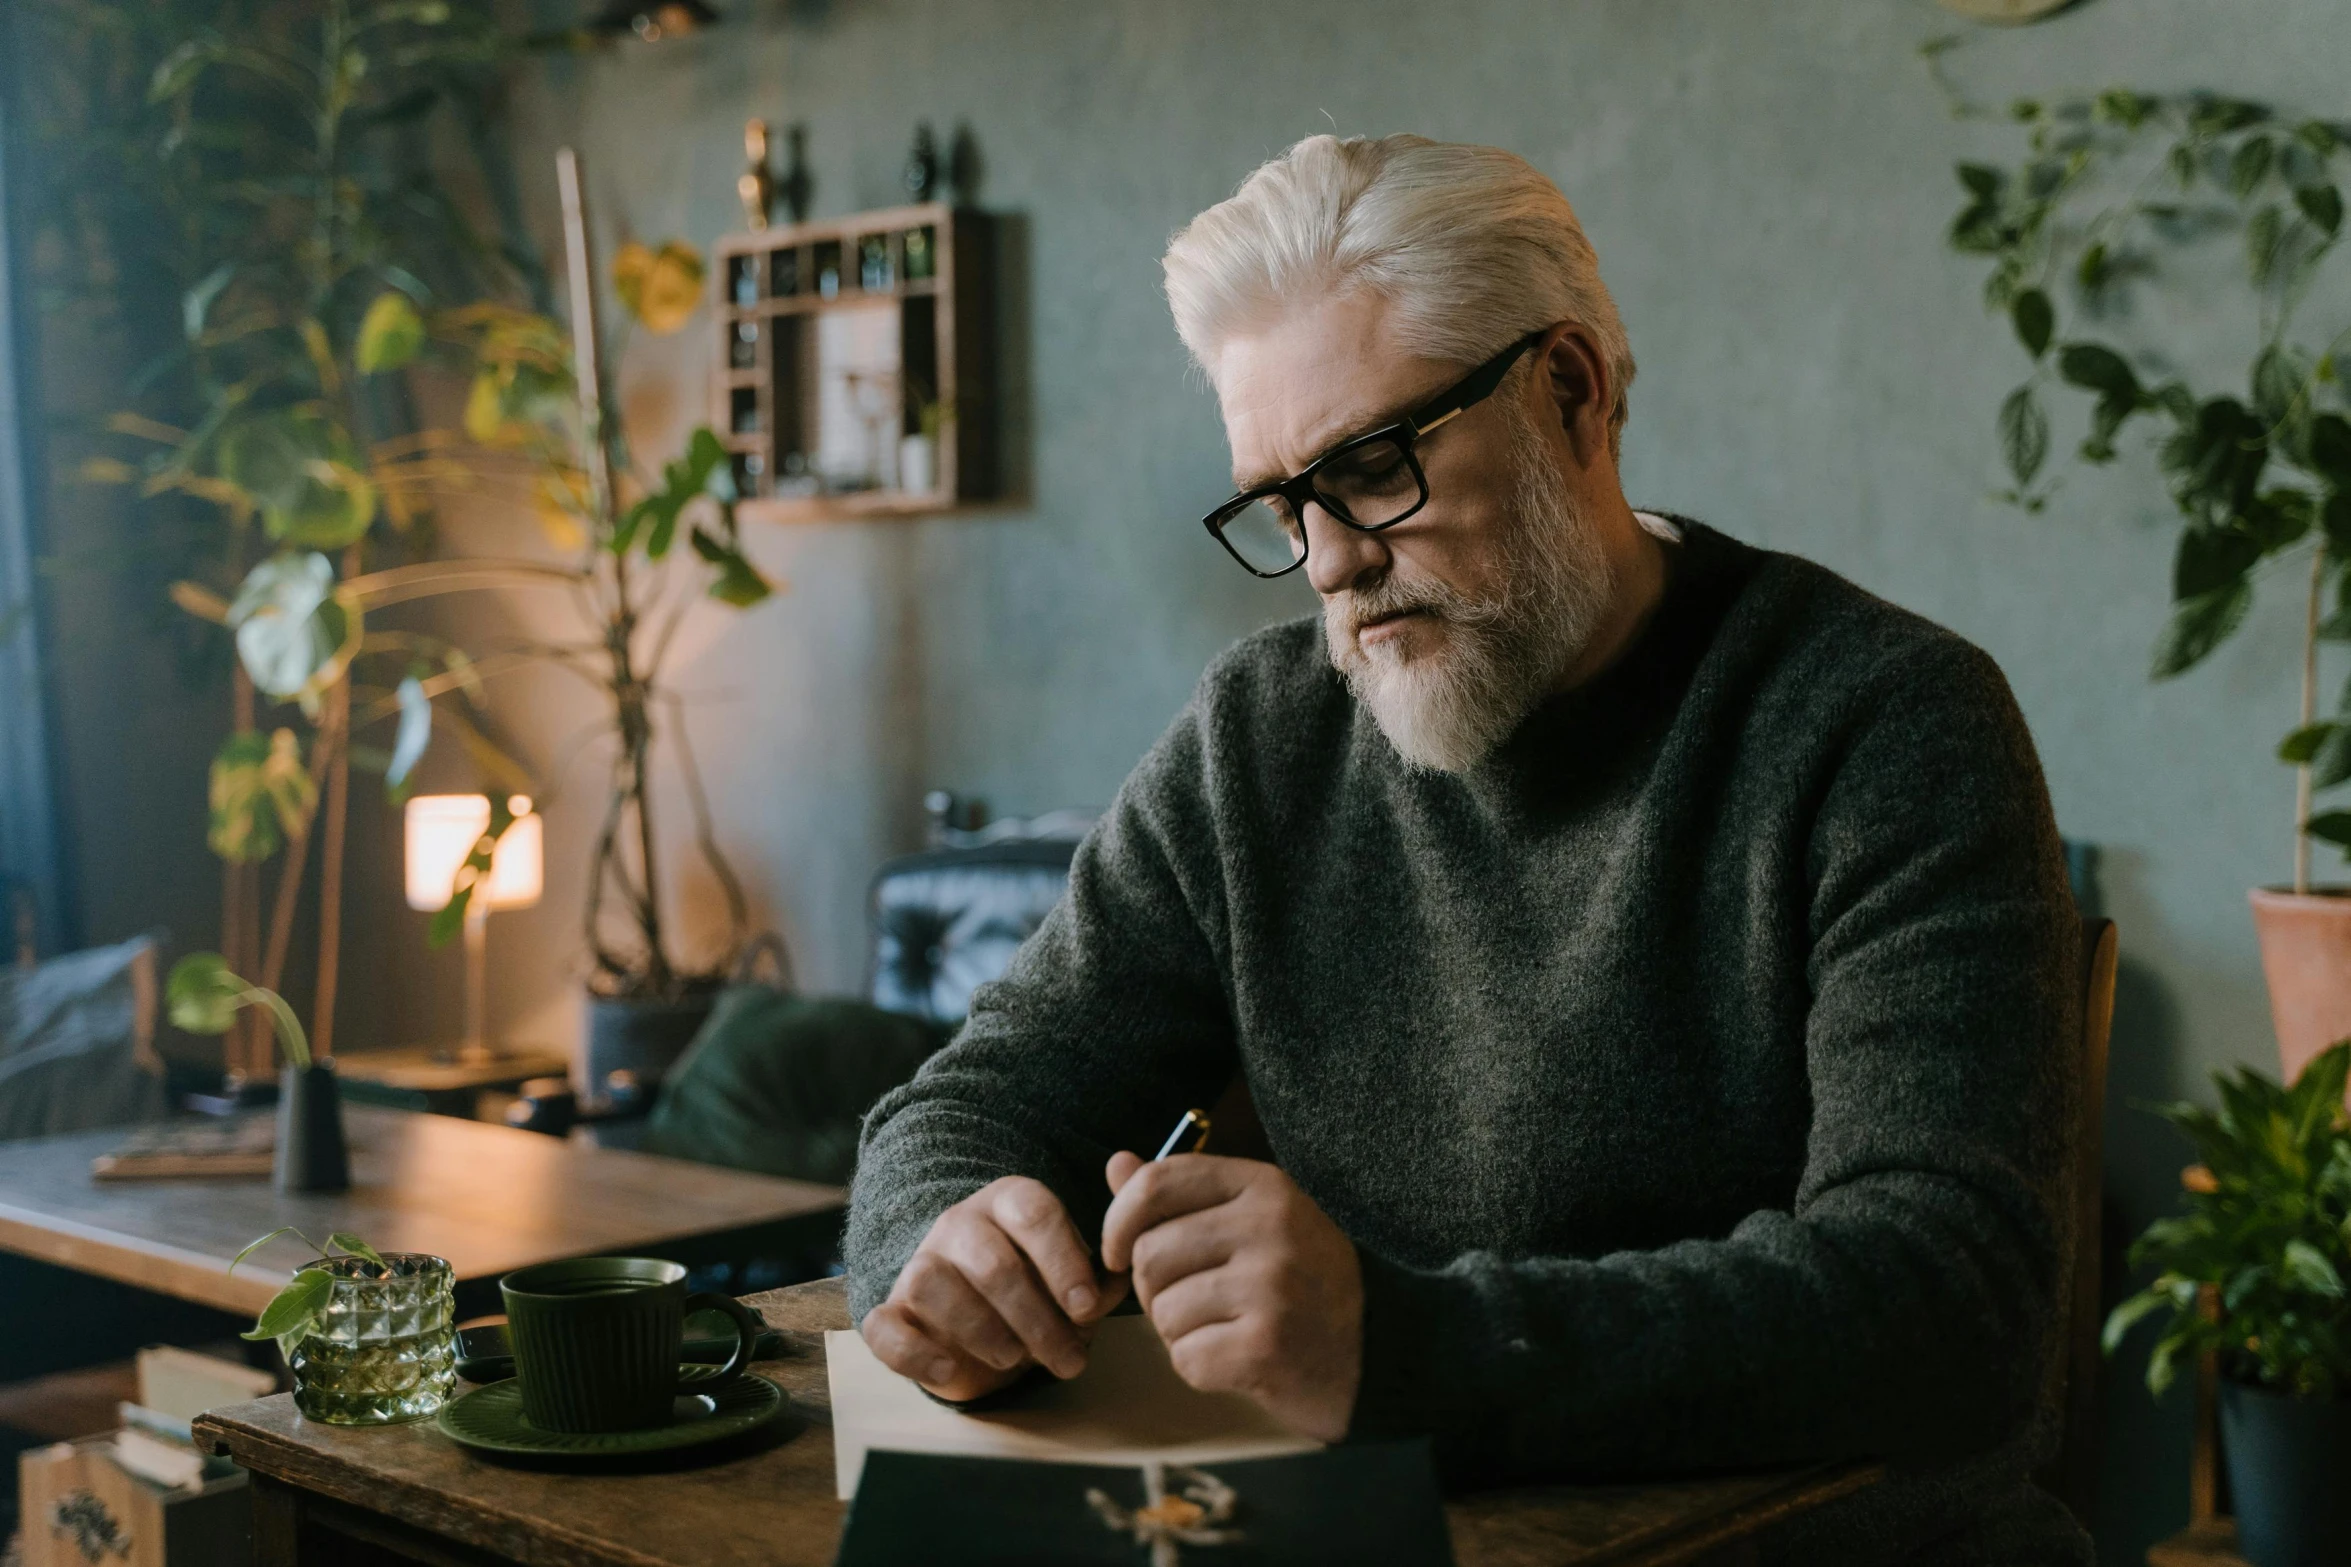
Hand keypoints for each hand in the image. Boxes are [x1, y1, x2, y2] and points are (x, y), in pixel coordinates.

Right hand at [862, 1176, 1127, 1401]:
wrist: (983, 1323)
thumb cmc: (1041, 1293)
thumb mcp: (1080, 1279)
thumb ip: (1107, 1268)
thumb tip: (1124, 1227)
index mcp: (1010, 1203)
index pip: (1034, 1212)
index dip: (1063, 1261)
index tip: (1087, 1309)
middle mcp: (960, 1225)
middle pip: (991, 1260)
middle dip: (1036, 1318)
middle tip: (1068, 1360)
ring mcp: (919, 1265)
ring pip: (934, 1282)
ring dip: (982, 1330)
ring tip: (1014, 1360)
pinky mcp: (892, 1312)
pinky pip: (884, 1327)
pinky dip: (914, 1352)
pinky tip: (950, 1371)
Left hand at [1099, 1151, 1362, 1441]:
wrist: (1380, 1355)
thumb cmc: (1307, 1286)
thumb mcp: (1257, 1222)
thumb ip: (1185, 1193)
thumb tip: (1117, 1164)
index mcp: (1265, 1186)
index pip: (1157, 1182)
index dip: (1118, 1219)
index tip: (1116, 1253)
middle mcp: (1270, 1227)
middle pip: (1148, 1253)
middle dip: (1154, 1289)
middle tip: (1198, 1304)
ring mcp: (1271, 1286)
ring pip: (1163, 1310)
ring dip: (1179, 1332)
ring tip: (1227, 1330)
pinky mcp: (1266, 1345)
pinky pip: (1185, 1357)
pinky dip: (1201, 1368)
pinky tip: (1239, 1360)